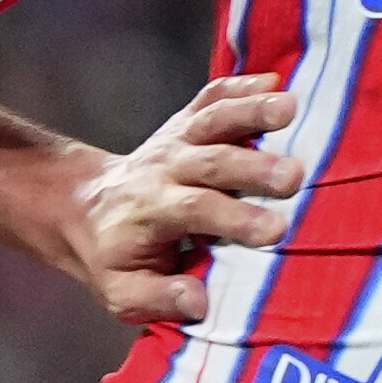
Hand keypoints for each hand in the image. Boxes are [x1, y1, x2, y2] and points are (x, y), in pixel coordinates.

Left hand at [78, 74, 302, 326]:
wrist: (86, 207)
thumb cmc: (116, 257)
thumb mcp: (121, 292)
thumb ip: (158, 297)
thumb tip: (199, 301)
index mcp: (151, 212)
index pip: (195, 210)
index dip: (233, 219)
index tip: (275, 230)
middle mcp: (165, 170)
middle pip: (211, 161)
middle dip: (253, 166)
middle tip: (295, 175)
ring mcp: (176, 141)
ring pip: (213, 119)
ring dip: (252, 111)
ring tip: (292, 107)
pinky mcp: (186, 123)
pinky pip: (211, 97)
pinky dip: (242, 85)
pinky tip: (276, 81)